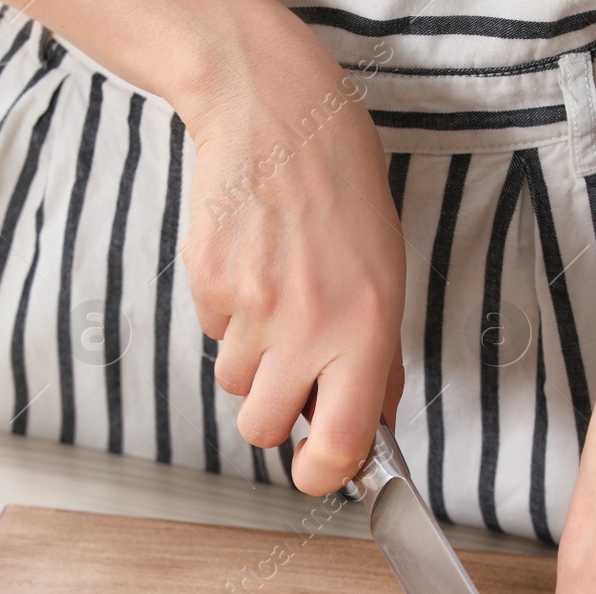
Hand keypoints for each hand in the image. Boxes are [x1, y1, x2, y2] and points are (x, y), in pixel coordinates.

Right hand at [176, 6, 405, 493]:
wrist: (279, 116)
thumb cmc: (343, 192)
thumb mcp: (387, 275)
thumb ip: (380, 358)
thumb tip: (371, 422)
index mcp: (368, 327)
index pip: (341, 441)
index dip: (321, 475)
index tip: (316, 473)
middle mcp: (310, 323)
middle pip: (263, 428)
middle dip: (271, 414)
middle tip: (289, 374)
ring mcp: (253, 305)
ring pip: (233, 382)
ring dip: (251, 357)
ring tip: (275, 296)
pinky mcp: (209, 283)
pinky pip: (212, 333)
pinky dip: (227, 314)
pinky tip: (251, 266)